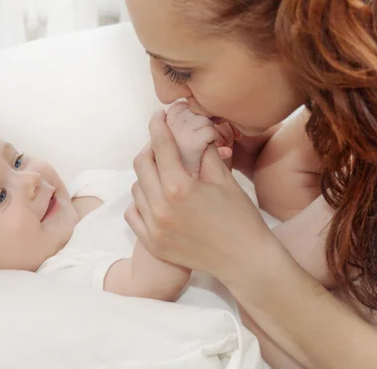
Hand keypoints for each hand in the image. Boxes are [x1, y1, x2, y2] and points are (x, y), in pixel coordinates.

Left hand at [125, 111, 272, 282]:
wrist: (244, 260)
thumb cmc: (239, 218)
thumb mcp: (223, 179)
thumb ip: (204, 153)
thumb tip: (194, 131)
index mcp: (179, 187)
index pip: (161, 146)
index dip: (158, 127)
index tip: (158, 116)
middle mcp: (160, 207)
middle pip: (141, 165)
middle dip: (150, 148)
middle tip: (161, 144)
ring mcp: (153, 227)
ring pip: (136, 188)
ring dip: (146, 175)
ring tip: (162, 173)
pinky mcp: (152, 242)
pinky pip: (133, 213)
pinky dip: (140, 201)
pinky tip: (154, 197)